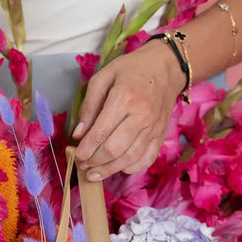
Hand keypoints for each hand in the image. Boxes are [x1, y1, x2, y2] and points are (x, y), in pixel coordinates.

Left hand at [74, 43, 185, 180]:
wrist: (166, 67)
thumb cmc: (131, 69)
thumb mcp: (103, 77)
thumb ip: (89, 105)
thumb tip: (78, 134)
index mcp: (124, 99)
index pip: (100, 133)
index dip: (85, 149)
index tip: (76, 156)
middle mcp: (141, 116)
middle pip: (114, 149)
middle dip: (95, 162)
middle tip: (83, 165)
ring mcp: (153, 128)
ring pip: (130, 158)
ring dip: (109, 170)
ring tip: (95, 174)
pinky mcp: (161, 135)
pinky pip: (147, 159)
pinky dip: (131, 168)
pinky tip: (118, 168)